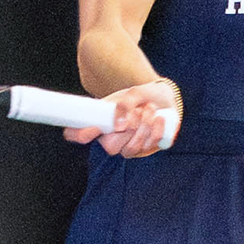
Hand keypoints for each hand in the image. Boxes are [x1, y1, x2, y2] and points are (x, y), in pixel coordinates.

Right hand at [62, 77, 179, 157]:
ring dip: (143, 127)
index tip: (93, 127)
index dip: (80, 134)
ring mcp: (128, 147)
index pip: (80, 134)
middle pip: (110, 147)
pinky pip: (148, 147)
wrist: (163, 98)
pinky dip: (155, 131)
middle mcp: (111, 139)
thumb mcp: (132, 94)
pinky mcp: (145, 149)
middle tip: (138, 111)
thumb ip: (123, 105)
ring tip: (150, 108)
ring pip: (131, 149)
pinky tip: (159, 118)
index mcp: (101, 123)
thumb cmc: (141, 95)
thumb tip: (118, 126)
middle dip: (127, 130)